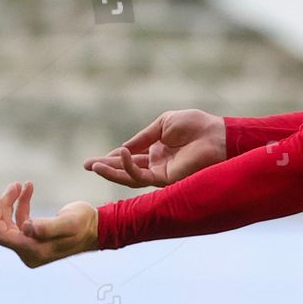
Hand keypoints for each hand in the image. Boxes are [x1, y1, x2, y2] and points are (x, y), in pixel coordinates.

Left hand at [0, 182, 98, 267]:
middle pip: (4, 229)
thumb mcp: (68, 222)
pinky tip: (28, 189)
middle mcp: (30, 253)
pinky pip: (21, 222)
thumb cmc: (85, 224)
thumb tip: (25, 227)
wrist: (98, 228)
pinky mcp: (35, 239)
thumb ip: (47, 227)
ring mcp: (32, 247)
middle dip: (5, 206)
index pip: (3, 237)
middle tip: (14, 185)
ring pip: (11, 225)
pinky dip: (22, 205)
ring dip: (13, 203)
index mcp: (35, 251)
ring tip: (21, 185)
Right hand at [85, 109, 226, 187]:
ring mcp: (162, 173)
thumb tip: (123, 148)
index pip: (131, 157)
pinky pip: (142, 176)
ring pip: (131, 177)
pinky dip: (128, 167)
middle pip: (127, 169)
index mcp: (158, 150)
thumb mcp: (163, 124)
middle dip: (106, 167)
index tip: (95, 159)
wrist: (216, 135)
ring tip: (94, 166)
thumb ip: (142, 137)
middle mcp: (158, 164)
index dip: (113, 158)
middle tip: (86, 165)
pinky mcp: (166, 179)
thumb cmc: (196, 125)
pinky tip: (120, 155)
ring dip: (111, 172)